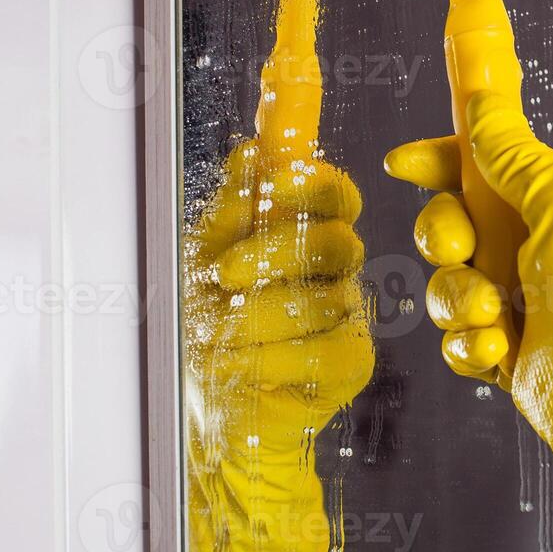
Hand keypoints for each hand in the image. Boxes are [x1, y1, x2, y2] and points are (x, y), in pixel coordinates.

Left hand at [183, 139, 373, 551]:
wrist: (201, 403)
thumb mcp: (205, 252)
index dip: (313, 183)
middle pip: (335, 239)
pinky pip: (322, 351)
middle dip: (272, 253)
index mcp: (305, 232)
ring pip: (323, 299)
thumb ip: (236, 202)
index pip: (334, 192)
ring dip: (257, 317)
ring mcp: (348, 316)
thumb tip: (256, 148)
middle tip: (225, 275)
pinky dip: (271, 359)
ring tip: (221, 334)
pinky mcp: (350, 363)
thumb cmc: (203, 323)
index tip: (274, 185)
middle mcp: (335, 270)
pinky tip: (244, 366)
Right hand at [384, 91, 552, 452]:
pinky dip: (469, 345)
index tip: (405, 163)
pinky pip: (456, 341)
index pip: (484, 166)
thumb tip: (481, 102)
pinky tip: (499, 352)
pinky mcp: (508, 356)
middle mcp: (536, 249)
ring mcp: (521, 305)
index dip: (439, 161)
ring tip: (495, 317)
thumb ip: (512, 153)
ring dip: (457, 298)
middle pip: (450, 222)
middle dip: (442, 233)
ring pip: (445, 284)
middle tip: (460, 249)